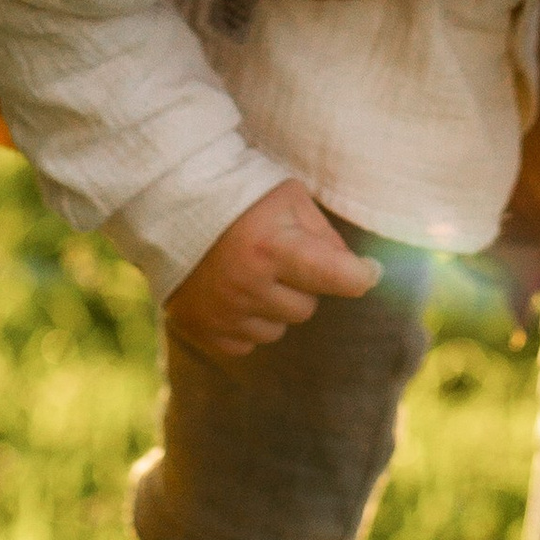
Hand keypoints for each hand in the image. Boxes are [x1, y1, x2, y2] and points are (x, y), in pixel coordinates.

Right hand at [164, 180, 381, 360]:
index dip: (361, 276)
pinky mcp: (201, 329)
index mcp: (272, 248)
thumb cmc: (241, 196)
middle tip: (280, 257)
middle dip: (302, 284)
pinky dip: (246, 322)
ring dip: (274, 306)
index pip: (339, 278)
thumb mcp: (291, 199)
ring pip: (278, 329)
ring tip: (251, 272)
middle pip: (307, 308)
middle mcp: (247, 285)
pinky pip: (246, 343)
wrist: (169, 204)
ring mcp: (222, 312)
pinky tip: (232, 292)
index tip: (369, 272)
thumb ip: (325, 236)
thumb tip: (357, 273)